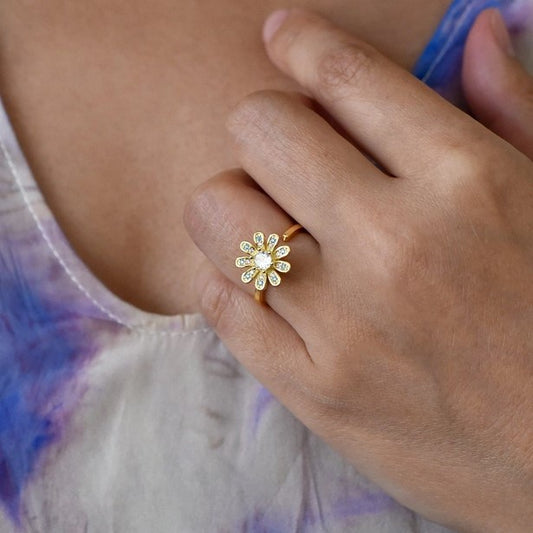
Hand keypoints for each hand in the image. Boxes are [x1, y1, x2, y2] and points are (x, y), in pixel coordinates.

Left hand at [184, 9, 532, 532]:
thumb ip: (512, 115)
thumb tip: (480, 31)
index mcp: (467, 183)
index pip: (346, 74)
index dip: (302, 39)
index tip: (283, 34)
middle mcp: (394, 245)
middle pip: (258, 129)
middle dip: (267, 129)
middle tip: (290, 157)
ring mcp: (343, 325)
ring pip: (216, 211)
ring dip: (236, 205)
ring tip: (273, 228)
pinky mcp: (311, 390)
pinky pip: (218, 300)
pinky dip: (229, 282)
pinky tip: (267, 291)